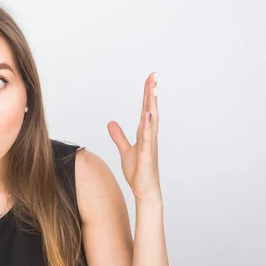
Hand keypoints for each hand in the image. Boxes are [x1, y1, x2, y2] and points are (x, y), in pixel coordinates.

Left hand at [107, 72, 160, 201]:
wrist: (145, 190)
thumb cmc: (138, 172)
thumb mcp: (125, 150)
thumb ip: (119, 136)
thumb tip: (111, 123)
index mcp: (145, 133)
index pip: (145, 109)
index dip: (147, 94)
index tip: (149, 79)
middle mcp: (150, 136)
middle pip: (151, 109)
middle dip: (152, 92)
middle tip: (154, 75)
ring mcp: (150, 144)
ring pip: (151, 119)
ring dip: (152, 104)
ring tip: (152, 88)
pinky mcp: (147, 154)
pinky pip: (147, 137)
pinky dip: (148, 124)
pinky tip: (147, 113)